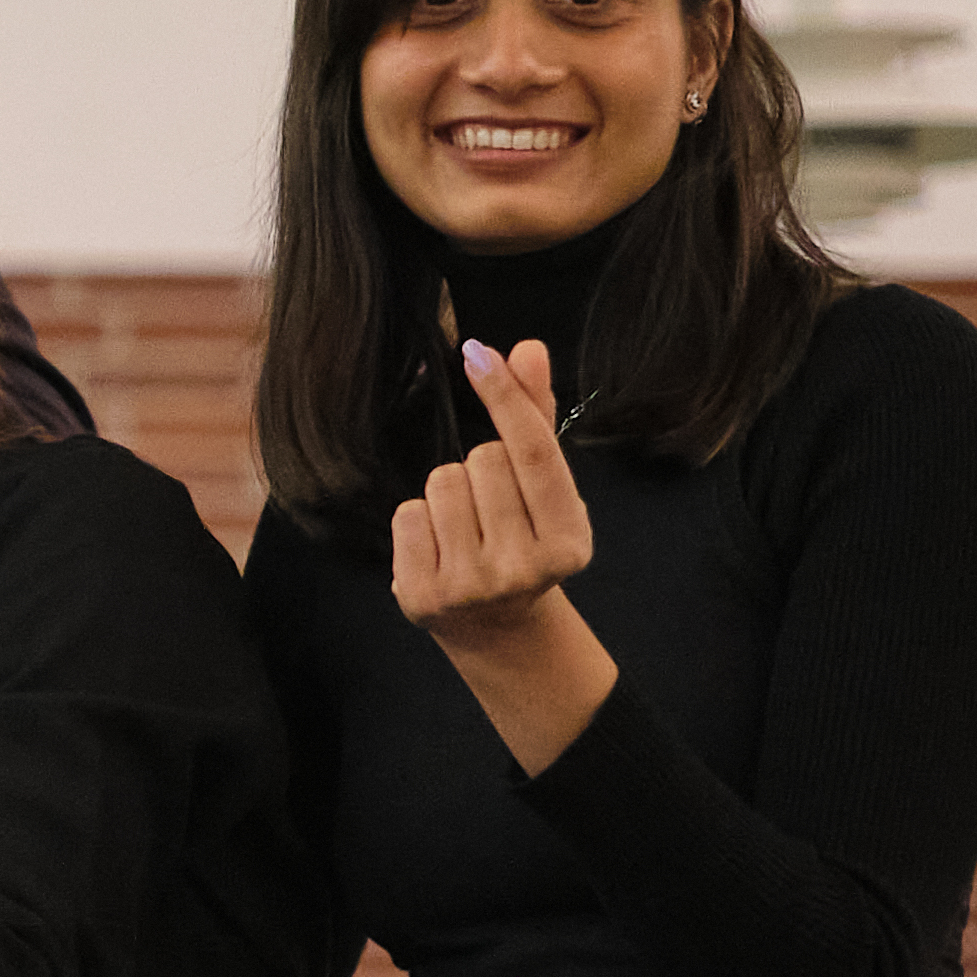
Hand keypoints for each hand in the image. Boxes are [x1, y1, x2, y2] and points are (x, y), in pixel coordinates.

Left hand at [386, 336, 622, 773]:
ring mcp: (471, 585)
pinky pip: (408, 513)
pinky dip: (419, 521)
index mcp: (568, 541)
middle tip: (494, 509)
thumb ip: (537, 417)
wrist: (494, 626)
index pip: (530, 451)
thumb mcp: (545, 489)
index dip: (504, 396)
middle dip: (482, 469)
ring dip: (450, 492)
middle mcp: (523, 568)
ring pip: (442, 481)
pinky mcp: (422, 595)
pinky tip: (440, 547)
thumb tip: (526, 349)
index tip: (477, 352)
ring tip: (468, 528)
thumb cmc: (524, 541)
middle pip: (481, 460)